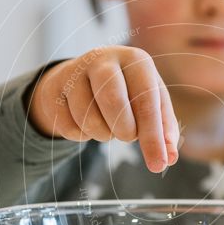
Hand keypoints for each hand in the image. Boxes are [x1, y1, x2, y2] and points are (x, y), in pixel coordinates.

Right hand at [28, 46, 179, 172]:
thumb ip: (164, 129)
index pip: (146, 101)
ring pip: (89, 119)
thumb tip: (169, 158)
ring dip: (103, 135)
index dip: (153, 137)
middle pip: (112, 101)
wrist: (82, 76)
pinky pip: (69, 128)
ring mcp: (74, 72)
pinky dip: (83, 136)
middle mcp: (103, 60)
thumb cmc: (127, 92)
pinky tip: (87, 123)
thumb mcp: (151, 103)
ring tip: (108, 125)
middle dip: (124, 130)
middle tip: (127, 136)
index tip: (158, 165)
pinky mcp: (54, 89)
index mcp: (135, 60)